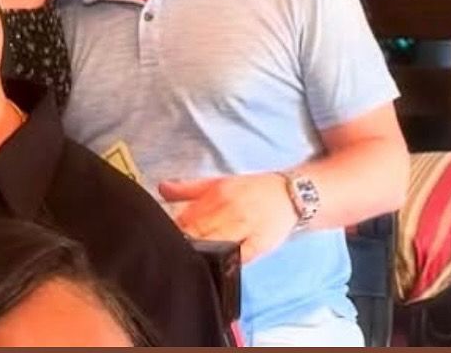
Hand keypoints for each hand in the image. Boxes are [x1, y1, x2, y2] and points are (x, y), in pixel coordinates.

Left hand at [160, 172, 297, 262]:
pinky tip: (214, 267)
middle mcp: (232, 209)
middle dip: (183, 246)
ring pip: (215, 246)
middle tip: (170, 256)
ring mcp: (247, 228)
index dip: (171, 233)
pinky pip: (237, 259)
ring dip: (200, 255)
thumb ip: (190, 187)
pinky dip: (224, 263)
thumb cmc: (251, 190)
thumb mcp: (220, 183)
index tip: (161, 241)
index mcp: (220, 193)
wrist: (290, 193)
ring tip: (190, 262)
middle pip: (197, 234)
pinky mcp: (259, 245)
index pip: (186, 218)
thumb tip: (161, 188)